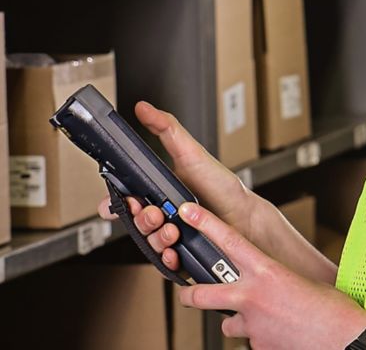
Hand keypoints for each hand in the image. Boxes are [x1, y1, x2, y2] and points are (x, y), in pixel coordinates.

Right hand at [98, 100, 254, 270]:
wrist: (244, 215)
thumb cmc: (220, 184)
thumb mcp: (191, 152)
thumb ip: (166, 129)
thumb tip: (143, 108)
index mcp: (157, 190)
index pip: (123, 200)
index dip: (115, 204)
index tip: (122, 202)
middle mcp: (161, 213)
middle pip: (134, 222)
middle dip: (140, 219)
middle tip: (156, 213)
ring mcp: (170, 234)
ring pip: (147, 242)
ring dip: (155, 238)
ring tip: (173, 229)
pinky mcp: (181, 254)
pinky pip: (163, 263)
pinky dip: (165, 260)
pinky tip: (174, 252)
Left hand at [176, 202, 365, 349]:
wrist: (346, 339)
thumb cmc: (333, 308)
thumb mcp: (303, 281)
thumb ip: (278, 279)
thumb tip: (270, 282)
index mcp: (267, 272)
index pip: (228, 241)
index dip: (205, 223)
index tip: (189, 212)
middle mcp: (252, 297)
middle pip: (202, 294)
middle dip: (190, 294)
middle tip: (187, 293)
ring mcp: (252, 325)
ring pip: (227, 324)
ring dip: (237, 322)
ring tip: (258, 320)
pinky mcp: (258, 347)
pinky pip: (251, 341)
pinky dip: (261, 337)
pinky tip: (280, 334)